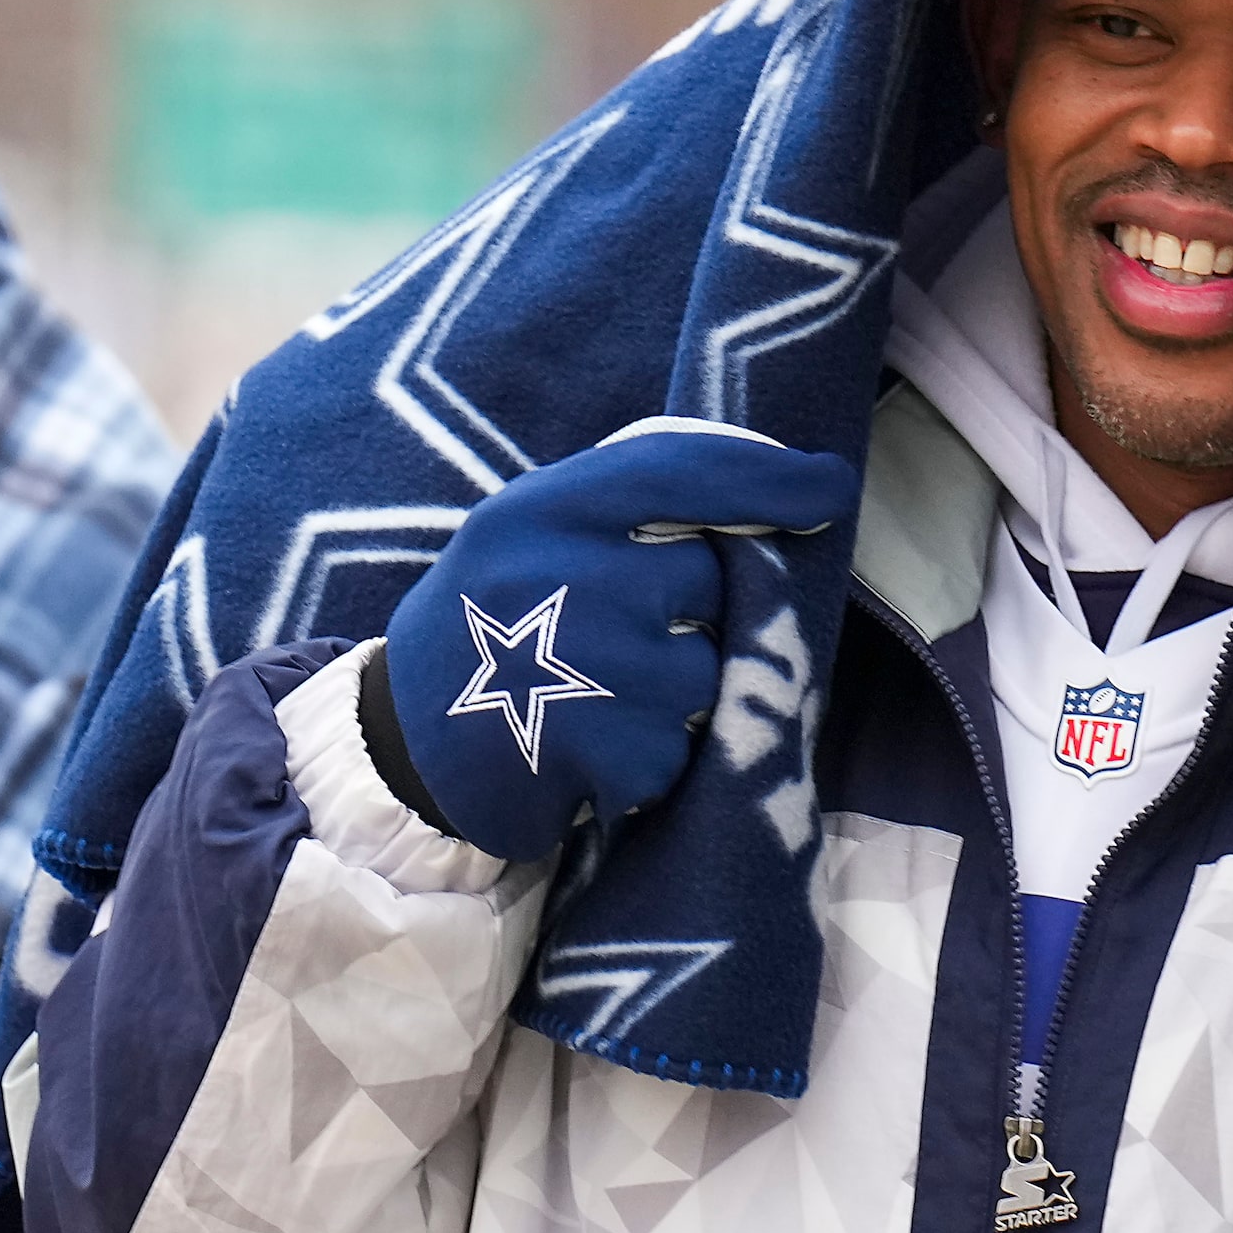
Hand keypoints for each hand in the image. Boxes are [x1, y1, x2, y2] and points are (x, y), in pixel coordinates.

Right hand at [378, 422, 857, 860]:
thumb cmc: (489, 628)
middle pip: (708, 580)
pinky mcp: (604, 748)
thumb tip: (761, 484)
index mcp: (538, 509)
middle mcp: (561, 571)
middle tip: (613, 642)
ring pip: (706, 671)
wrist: (402, 749)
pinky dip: (649, 762)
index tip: (830, 485)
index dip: (765, 476)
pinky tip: (586, 756)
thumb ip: (616, 505)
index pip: (677, 471)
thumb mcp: (524, 536)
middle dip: (688, 616)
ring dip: (672, 698)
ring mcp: (585, 662)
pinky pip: (681, 748)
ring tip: (596, 704)